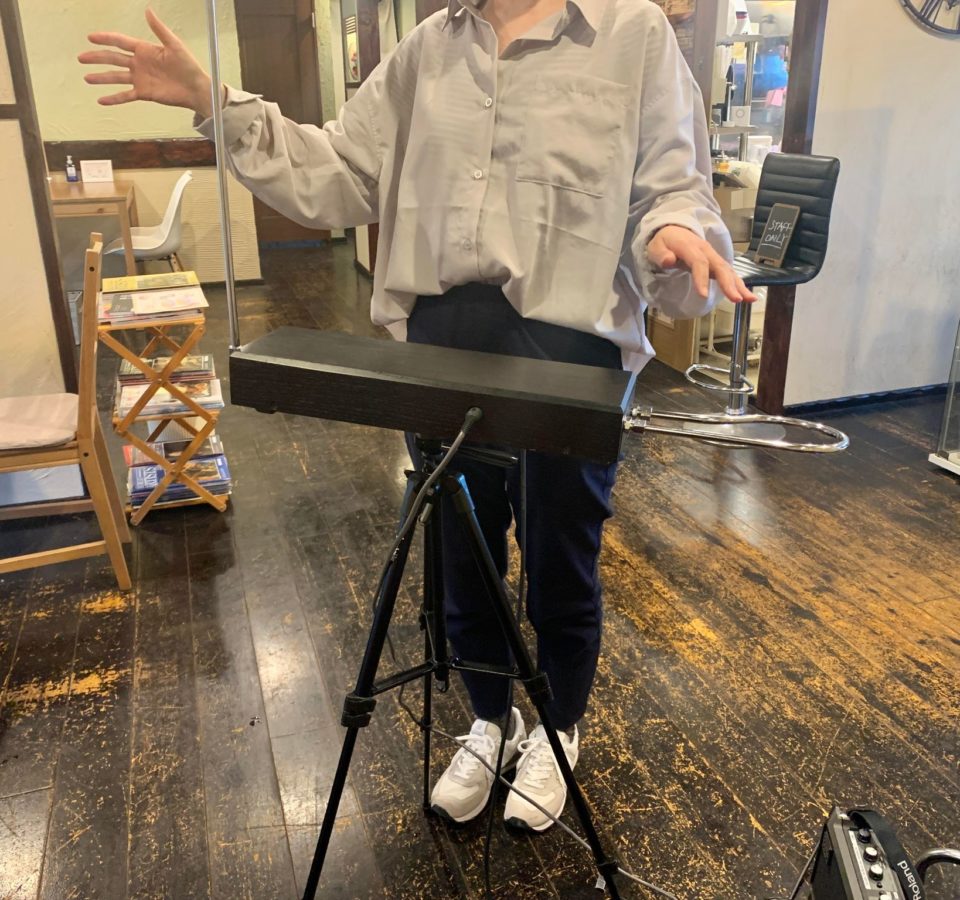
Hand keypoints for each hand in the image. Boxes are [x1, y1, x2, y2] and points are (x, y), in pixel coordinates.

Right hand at [79, 9, 215, 117]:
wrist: (196, 89)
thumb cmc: (188, 66)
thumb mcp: (174, 45)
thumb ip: (159, 29)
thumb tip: (148, 10)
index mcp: (144, 50)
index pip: (120, 42)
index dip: (105, 39)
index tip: (90, 38)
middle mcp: (139, 63)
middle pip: (113, 59)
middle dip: (97, 58)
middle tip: (81, 58)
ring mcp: (140, 79)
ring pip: (116, 77)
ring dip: (101, 78)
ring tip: (87, 78)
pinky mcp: (144, 93)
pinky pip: (126, 96)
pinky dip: (114, 98)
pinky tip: (101, 100)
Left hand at [647, 225, 756, 303]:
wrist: (674, 231)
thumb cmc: (664, 242)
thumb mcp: (656, 247)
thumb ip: (661, 254)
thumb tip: (668, 260)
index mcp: (690, 246)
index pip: (698, 262)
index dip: (701, 278)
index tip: (703, 295)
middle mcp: (705, 250)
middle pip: (719, 266)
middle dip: (728, 283)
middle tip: (735, 299)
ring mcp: (713, 256)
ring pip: (728, 270)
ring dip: (739, 285)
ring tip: (749, 299)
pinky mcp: (717, 263)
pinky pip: (730, 273)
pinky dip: (740, 284)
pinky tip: (748, 296)